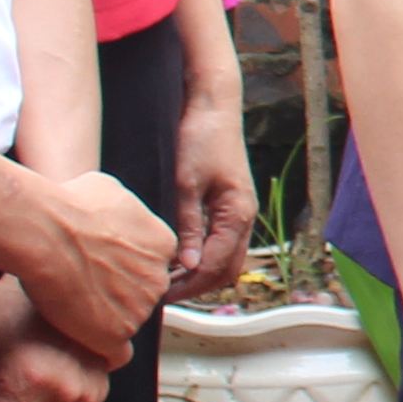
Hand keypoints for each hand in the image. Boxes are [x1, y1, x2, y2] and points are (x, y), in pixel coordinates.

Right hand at [13, 166, 177, 369]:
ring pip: (127, 321)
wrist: (47, 232)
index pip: (153, 264)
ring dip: (105, 318)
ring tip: (73, 306)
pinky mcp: (116, 334)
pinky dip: (100, 349)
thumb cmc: (70, 206)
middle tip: (86, 288)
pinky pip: (115, 353)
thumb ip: (127, 209)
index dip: (127, 268)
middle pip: (143, 294)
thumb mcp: (111, 190)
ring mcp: (139, 309)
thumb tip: (120, 210)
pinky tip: (84, 341)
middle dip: (120, 293)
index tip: (106, 269)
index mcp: (163, 245)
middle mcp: (158, 279)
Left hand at [164, 82, 255, 296]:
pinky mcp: (230, 205)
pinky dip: (202, 256)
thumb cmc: (199, 138)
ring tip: (165, 279)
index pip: (216, 265)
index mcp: (238, 213)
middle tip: (160, 294)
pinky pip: (221, 243)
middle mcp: (245, 217)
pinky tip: (176, 257)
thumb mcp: (186, 183)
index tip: (157, 294)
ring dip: (199, 273)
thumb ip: (189, 225)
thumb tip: (187, 265)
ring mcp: (240, 212)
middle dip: (196, 286)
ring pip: (225, 258)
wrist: (213, 106)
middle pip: (227, 269)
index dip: (188, 285)